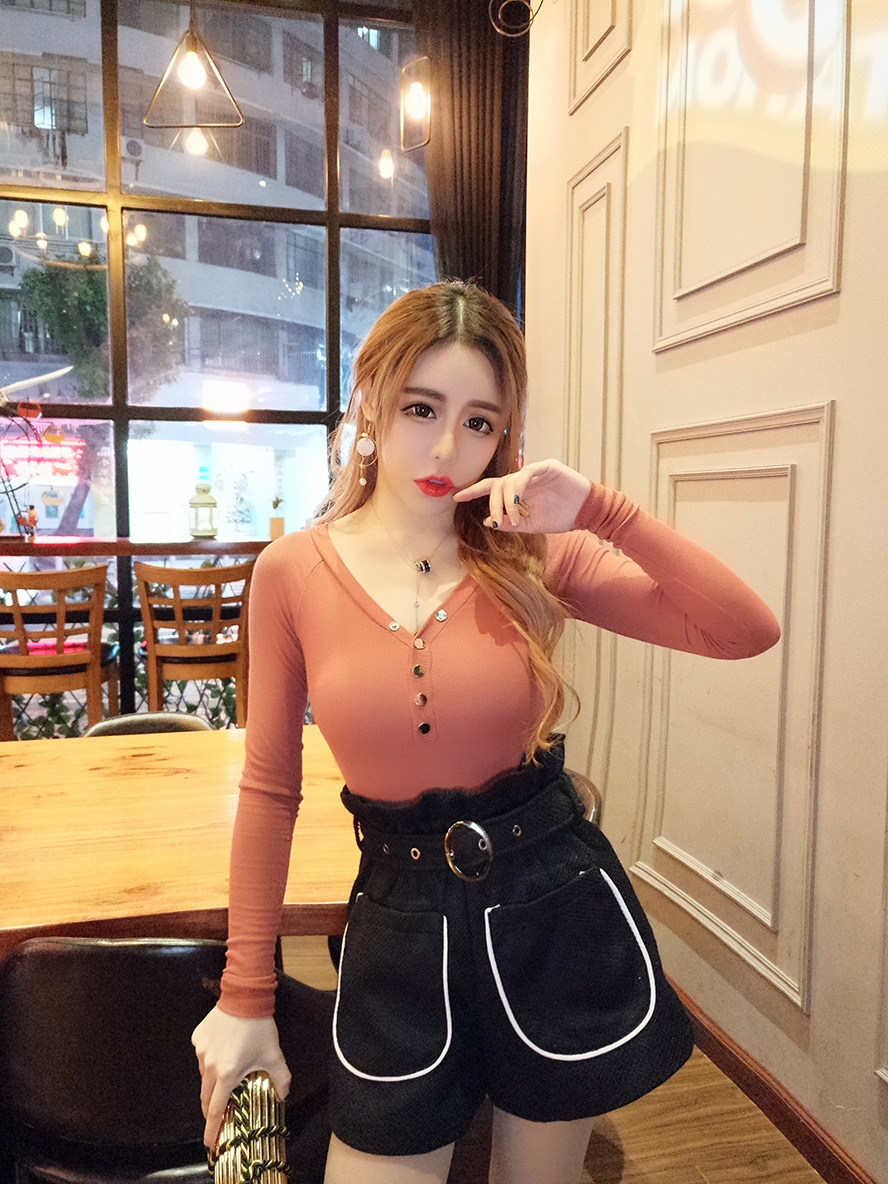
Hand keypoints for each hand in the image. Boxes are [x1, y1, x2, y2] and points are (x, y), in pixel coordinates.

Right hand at [192, 1005, 290, 1149]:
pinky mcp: (197, 1038)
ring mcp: (201, 1051)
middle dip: (211, 1108)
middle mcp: (210, 1065)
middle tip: (217, 1115)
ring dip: (213, 1080)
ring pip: (204, 1075)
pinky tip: (223, 1049)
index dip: (212, 1128)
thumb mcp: (274, 1055)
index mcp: (227, 1074)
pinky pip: (202, 1055)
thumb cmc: (259, 1028)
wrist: (245, 997)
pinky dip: (210, 1059)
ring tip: (227, 1072)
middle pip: (206, 1096)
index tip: (209, 1143)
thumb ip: (281, 1079)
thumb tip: (283, 1095)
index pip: (216, 1109)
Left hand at [452, 459, 591, 534]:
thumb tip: (487, 521)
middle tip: (494, 519)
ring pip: (510, 480)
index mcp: (517, 490)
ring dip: (507, 501)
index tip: (456, 497)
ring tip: (514, 517)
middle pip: (497, 484)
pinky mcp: (548, 467)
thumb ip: (509, 522)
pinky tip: (517, 501)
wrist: (586, 512)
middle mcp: (522, 478)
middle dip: (492, 502)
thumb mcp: (531, 524)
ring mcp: (535, 471)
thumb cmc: (560, 516)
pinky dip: (519, 487)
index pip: (491, 488)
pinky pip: (527, 473)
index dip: (474, 491)